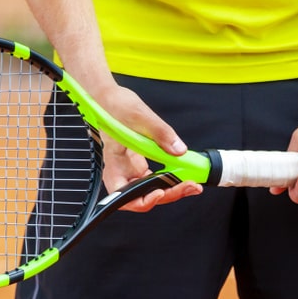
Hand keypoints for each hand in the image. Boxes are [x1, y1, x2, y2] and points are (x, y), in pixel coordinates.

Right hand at [94, 85, 202, 211]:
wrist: (106, 97)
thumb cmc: (112, 105)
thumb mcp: (139, 115)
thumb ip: (161, 133)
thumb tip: (179, 150)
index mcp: (114, 164)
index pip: (124, 196)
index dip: (143, 201)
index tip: (161, 192)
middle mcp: (121, 171)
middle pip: (142, 196)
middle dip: (167, 195)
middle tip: (189, 186)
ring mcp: (129, 168)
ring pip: (149, 189)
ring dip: (170, 189)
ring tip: (191, 183)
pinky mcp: (137, 162)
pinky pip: (153, 177)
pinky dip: (168, 177)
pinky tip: (182, 172)